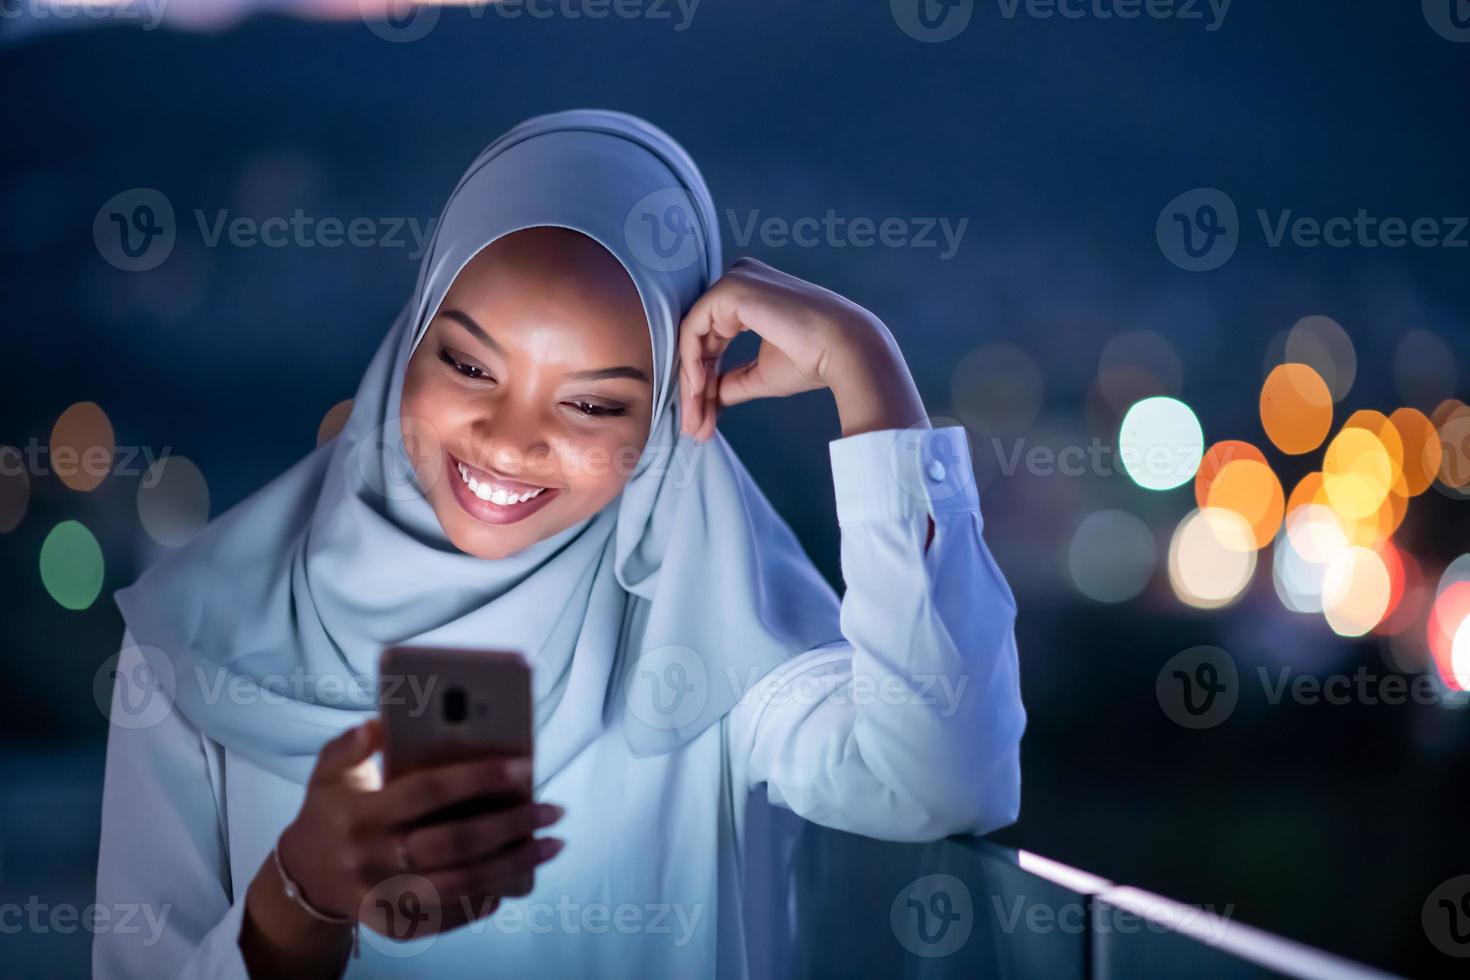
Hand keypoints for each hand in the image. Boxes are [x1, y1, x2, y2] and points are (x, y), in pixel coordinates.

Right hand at [242, 720, 563, 976]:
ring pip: (463, 884)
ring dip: (515, 865)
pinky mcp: (396, 925)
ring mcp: (385, 897)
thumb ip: (350, 744)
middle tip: (552, 809)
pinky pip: (452, 914)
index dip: (479, 778)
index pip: (429, 791)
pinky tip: (518, 876)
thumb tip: (381, 723)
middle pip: (455, 843)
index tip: (525, 767)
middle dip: (511, 825)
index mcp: (362, 814)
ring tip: (552, 844)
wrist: (303, 878)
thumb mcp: (328, 771)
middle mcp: (374, 858)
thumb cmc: (331, 810)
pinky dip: (489, 896)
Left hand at [677, 257, 930, 440]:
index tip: (701, 419)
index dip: (703, 380)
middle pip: (700, 340)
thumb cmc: (812, 359)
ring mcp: (734, 281)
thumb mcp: (760, 374)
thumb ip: (731, 381)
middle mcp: (740, 281)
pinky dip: (691, 363)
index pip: (712, 340)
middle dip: (695, 389)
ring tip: (695, 422)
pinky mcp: (730, 289)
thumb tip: (708, 399)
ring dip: (692, 384)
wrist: (844, 350)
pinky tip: (699, 391)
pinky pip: (694, 330)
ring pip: (693, 337)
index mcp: (749, 296)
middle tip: (694, 429)